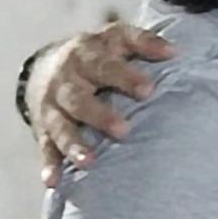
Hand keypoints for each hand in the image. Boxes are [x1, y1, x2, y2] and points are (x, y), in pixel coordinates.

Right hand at [27, 22, 174, 186]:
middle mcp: (65, 81)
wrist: (43, 64)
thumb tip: (175, 51)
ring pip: (60, 126)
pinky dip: (48, 164)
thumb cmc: (94, 52)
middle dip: (100, 116)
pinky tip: (53, 181)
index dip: (126, 77)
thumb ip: (144, 42)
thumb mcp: (115, 37)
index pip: (105, 66)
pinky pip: (44, 147)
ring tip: (90, 162)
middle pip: (79, 98)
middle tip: (124, 130)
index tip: (149, 90)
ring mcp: (51, 106)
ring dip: (73, 144)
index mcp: (85, 55)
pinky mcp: (42, 128)